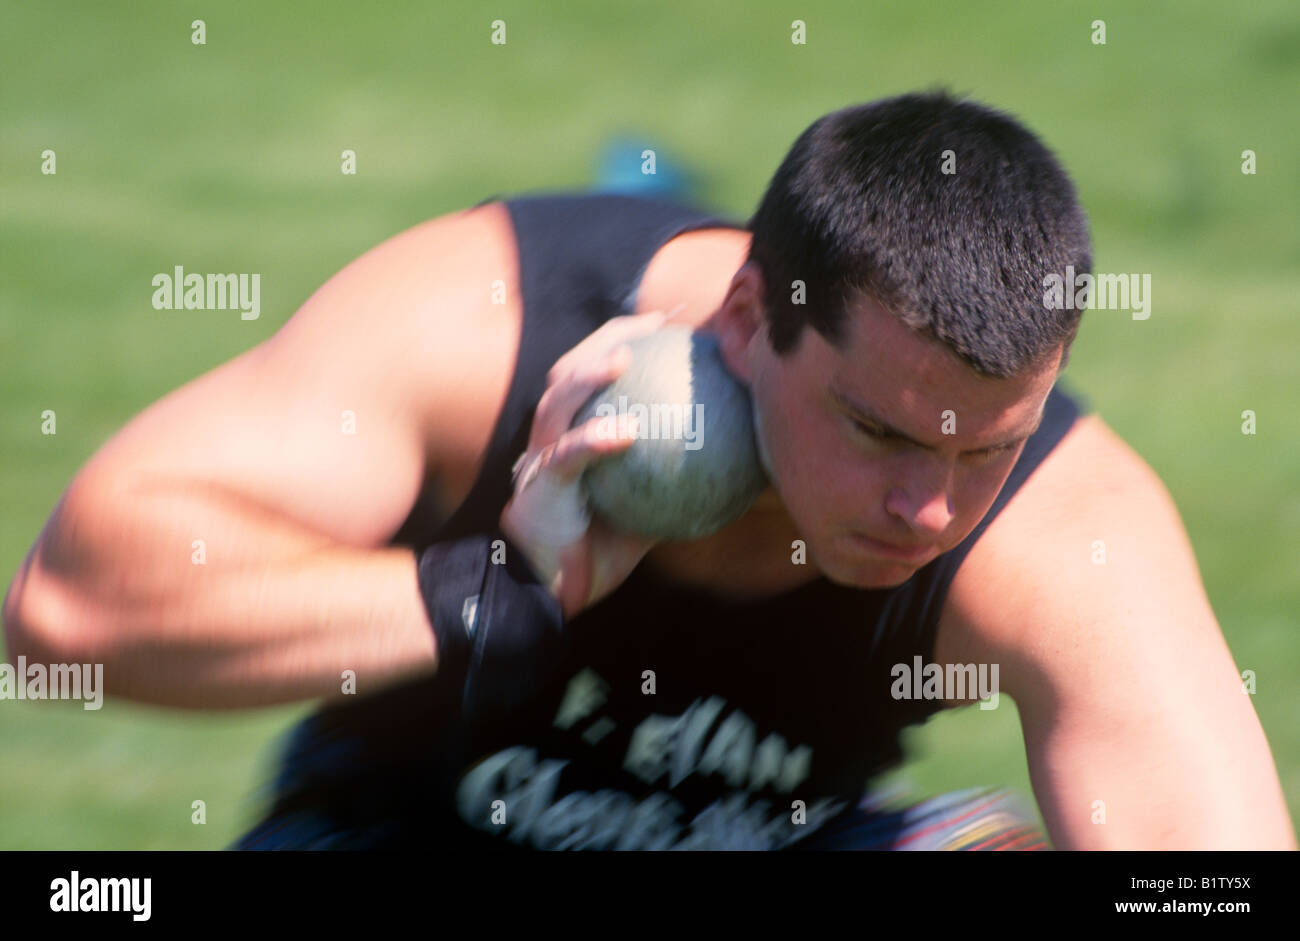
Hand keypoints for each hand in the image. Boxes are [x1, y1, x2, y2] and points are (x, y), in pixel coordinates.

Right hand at [500, 311, 669, 619]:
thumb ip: (673, 483)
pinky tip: (625, 432)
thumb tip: (735, 464)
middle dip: (605, 339)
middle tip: (651, 324)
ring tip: (623, 358)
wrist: (553, 597)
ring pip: (556, 405)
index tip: (666, 325)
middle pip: (569, 373)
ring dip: (587, 375)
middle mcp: (548, 443)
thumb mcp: (647, 511)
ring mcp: (536, 464)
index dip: (623, 342)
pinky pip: (566, 459)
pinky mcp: (536, 492)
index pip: (594, 378)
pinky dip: (594, 441)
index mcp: (571, 439)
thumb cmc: (598, 556)